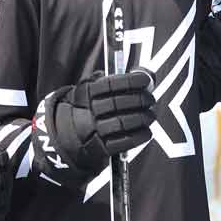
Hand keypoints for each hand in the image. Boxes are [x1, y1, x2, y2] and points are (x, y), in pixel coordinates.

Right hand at [39, 68, 155, 172]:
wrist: (69, 135)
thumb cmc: (90, 107)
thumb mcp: (95, 88)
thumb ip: (118, 79)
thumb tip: (145, 72)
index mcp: (88, 93)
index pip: (112, 84)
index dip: (131, 81)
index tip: (146, 80)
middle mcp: (90, 111)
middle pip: (120, 103)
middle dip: (141, 100)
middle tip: (151, 99)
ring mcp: (95, 130)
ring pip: (124, 122)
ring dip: (143, 118)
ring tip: (150, 115)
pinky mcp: (102, 148)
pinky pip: (124, 141)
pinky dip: (140, 136)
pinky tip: (146, 131)